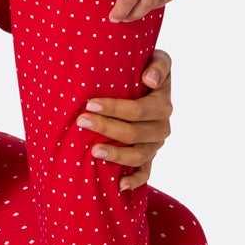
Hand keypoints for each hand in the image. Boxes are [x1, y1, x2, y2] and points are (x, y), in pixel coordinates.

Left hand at [77, 49, 173, 190]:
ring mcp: (155, 143)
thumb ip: (159, 65)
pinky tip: (120, 185)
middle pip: (134, 132)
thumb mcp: (158, 59)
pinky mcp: (149, 157)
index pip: (139, 109)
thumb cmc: (146, 68)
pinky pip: (145, 172)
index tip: (90, 103)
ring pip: (139, 154)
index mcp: (162, 102)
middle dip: (106, 127)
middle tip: (82, 121)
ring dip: (116, 154)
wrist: (149, 83)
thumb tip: (150, 79)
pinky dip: (134, 181)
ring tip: (93, 151)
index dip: (115, 108)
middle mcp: (162, 125)